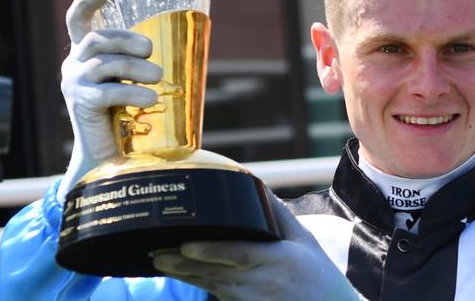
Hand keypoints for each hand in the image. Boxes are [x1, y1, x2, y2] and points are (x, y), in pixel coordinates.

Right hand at [57, 0, 161, 203]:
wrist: (107, 156)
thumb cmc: (124, 116)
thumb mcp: (128, 81)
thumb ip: (135, 62)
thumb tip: (168, 46)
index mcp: (83, 56)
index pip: (77, 21)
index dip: (86, 2)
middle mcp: (73, 66)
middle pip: (98, 38)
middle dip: (128, 40)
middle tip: (151, 52)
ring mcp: (73, 84)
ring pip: (106, 62)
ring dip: (137, 68)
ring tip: (157, 77)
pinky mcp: (80, 104)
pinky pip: (109, 91)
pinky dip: (134, 92)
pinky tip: (151, 98)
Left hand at [153, 194, 365, 300]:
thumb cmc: (317, 275)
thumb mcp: (304, 239)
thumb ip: (278, 214)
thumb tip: (257, 186)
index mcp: (278, 261)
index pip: (239, 256)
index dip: (211, 252)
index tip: (187, 245)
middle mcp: (262, 284)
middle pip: (216, 274)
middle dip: (184, 265)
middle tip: (158, 253)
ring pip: (212, 287)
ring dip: (184, 276)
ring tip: (159, 262)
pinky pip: (218, 297)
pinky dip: (198, 285)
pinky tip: (180, 275)